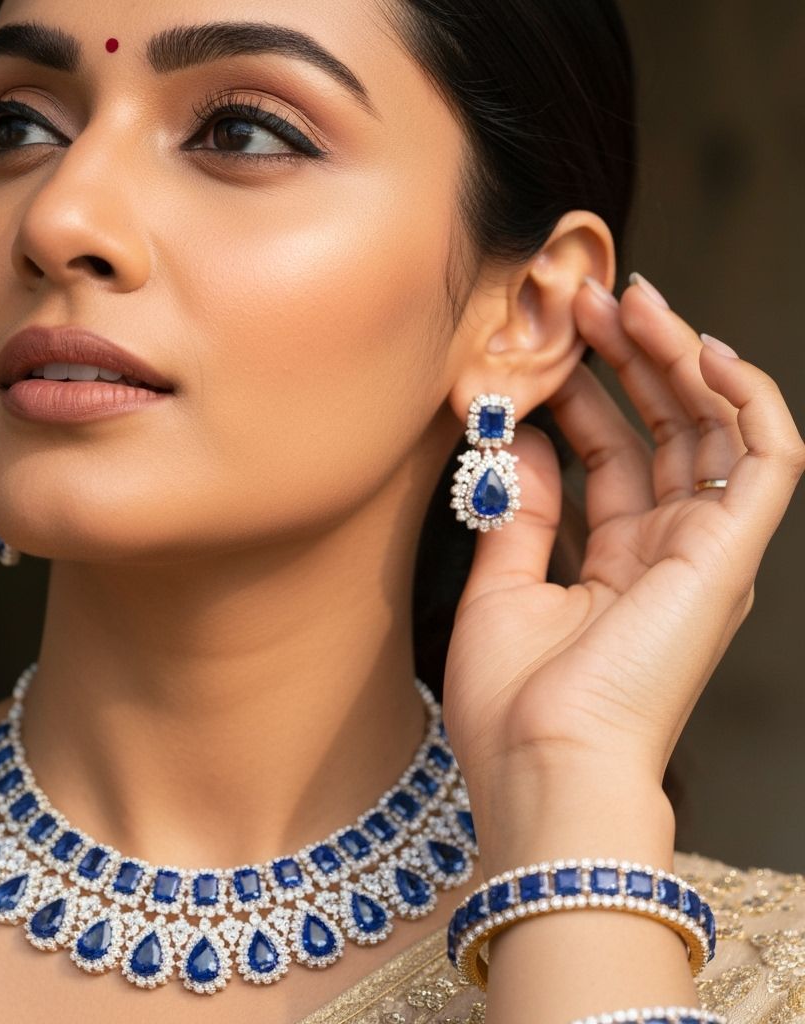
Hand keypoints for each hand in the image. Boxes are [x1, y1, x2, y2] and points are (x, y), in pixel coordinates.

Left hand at [441, 275, 804, 836]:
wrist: (543, 767)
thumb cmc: (514, 703)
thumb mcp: (501, 588)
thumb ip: (521, 513)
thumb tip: (526, 440)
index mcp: (617, 570)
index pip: (613, 462)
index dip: (590, 397)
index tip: (552, 342)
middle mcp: (670, 557)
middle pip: (664, 435)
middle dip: (631, 362)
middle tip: (591, 298)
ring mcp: (707, 555)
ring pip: (713, 432)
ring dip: (677, 361)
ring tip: (631, 301)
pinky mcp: (733, 554)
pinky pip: (766, 458)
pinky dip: (745, 398)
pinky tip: (702, 349)